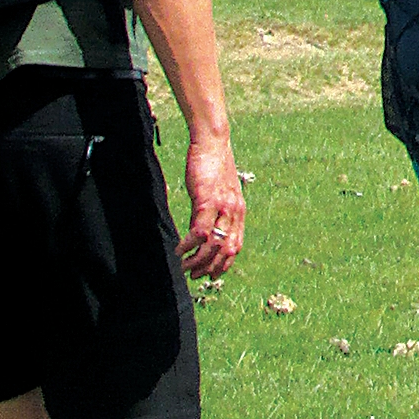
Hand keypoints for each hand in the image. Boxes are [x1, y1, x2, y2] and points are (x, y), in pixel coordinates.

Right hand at [178, 133, 246, 281]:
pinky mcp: (208, 201)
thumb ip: (212, 212)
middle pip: (225, 251)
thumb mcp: (217, 193)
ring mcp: (223, 207)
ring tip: (183, 266)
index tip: (211, 274)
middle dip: (209, 268)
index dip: (223, 264)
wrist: (212, 142)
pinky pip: (200, 231)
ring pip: (213, 245)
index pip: (235, 246)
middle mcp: (234, 212)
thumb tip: (200, 233)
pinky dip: (188, 245)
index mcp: (239, 211)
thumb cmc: (212, 166)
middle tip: (194, 276)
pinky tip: (179, 250)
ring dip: (197, 261)